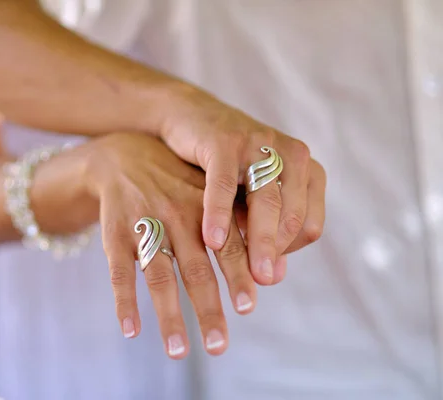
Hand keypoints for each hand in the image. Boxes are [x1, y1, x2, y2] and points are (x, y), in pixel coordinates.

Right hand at [84, 133, 255, 357]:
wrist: (123, 155)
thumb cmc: (178, 182)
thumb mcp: (210, 193)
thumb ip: (242, 229)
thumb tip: (278, 273)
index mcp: (206, 207)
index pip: (227, 246)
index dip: (238, 276)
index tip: (248, 308)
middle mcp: (176, 215)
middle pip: (195, 268)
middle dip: (207, 308)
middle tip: (219, 346)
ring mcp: (143, 224)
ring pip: (158, 275)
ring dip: (168, 315)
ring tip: (179, 351)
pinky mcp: (114, 234)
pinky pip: (118, 271)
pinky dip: (124, 301)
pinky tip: (131, 330)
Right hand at [160, 88, 325, 284]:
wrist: (190, 117)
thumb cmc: (224, 166)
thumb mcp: (248, 199)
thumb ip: (262, 234)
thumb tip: (275, 278)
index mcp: (306, 170)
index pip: (309, 225)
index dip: (287, 252)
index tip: (261, 267)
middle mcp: (291, 155)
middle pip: (291, 217)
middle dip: (275, 254)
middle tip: (261, 283)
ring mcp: (260, 144)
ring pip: (266, 203)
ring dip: (258, 241)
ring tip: (248, 273)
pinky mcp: (227, 140)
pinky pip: (225, 185)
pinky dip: (219, 214)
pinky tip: (211, 240)